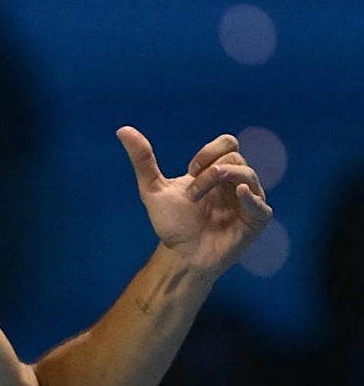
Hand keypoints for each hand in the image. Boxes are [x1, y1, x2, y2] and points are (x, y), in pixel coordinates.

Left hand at [117, 126, 272, 277]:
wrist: (180, 255)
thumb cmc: (172, 224)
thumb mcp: (153, 190)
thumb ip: (142, 160)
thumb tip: (122, 130)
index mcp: (217, 172)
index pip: (228, 144)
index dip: (210, 151)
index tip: (191, 169)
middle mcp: (235, 183)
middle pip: (235, 158)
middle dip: (211, 171)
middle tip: (191, 192)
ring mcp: (247, 201)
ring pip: (248, 175)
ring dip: (220, 180)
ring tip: (196, 199)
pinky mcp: (255, 222)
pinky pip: (262, 205)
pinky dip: (250, 198)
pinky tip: (237, 193)